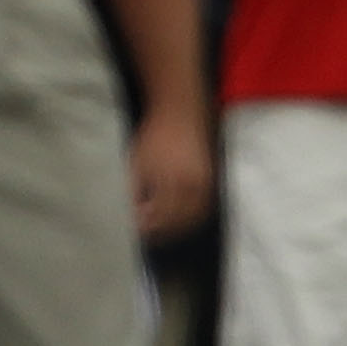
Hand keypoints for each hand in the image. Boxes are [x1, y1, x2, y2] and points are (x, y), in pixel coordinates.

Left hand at [129, 106, 213, 241]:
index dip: (146, 225)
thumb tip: (134, 213)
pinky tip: (179, 219)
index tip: (135, 228)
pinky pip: (204, 209)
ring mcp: (205, 184)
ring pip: (193, 218)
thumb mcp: (137, 161)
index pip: (159, 215)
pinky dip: (192, 218)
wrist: (180, 113)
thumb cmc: (154, 136)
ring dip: (177, 228)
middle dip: (161, 229)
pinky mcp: (212, 181)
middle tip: (146, 232)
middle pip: (177, 220)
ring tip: (161, 229)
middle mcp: (192, 185)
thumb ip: (135, 190)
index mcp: (171, 180)